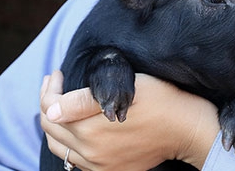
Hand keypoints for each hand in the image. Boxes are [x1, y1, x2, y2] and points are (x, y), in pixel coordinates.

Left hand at [40, 71, 219, 169]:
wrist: (186, 128)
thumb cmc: (160, 99)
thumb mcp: (125, 88)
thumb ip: (83, 101)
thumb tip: (53, 110)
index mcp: (90, 129)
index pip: (50, 108)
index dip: (50, 88)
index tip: (57, 73)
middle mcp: (90, 151)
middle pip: (50, 128)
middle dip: (48, 102)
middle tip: (55, 84)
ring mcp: (99, 165)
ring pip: (59, 147)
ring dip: (54, 124)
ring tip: (60, 105)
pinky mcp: (109, 170)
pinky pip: (75, 161)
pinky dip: (69, 143)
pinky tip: (77, 127)